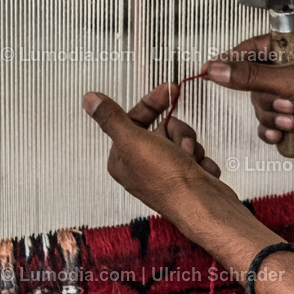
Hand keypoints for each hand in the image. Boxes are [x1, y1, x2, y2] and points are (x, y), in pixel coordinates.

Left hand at [82, 84, 227, 218]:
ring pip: (182, 138)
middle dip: (177, 132)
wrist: (202, 204)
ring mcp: (166, 170)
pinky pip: (196, 152)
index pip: (134, 118)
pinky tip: (197, 169)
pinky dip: (200, 158)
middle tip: (181, 141)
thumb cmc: (167, 180)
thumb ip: (111, 117)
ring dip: (190, 145)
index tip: (168, 90)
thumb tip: (90, 100)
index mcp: (123, 158)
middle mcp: (142, 165)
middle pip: (163, 127)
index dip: (153, 103)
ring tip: (189, 159)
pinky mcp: (186, 175)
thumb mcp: (133, 141)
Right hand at [203, 27, 293, 167]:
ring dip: (274, 115)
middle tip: (286, 102)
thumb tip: (218, 69)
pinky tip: (285, 133)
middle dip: (268, 97)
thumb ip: (251, 75)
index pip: (258, 44)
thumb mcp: (292, 82)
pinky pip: (268, 120)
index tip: (213, 67)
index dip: (236, 58)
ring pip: (260, 102)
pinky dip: (274, 128)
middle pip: (256, 78)